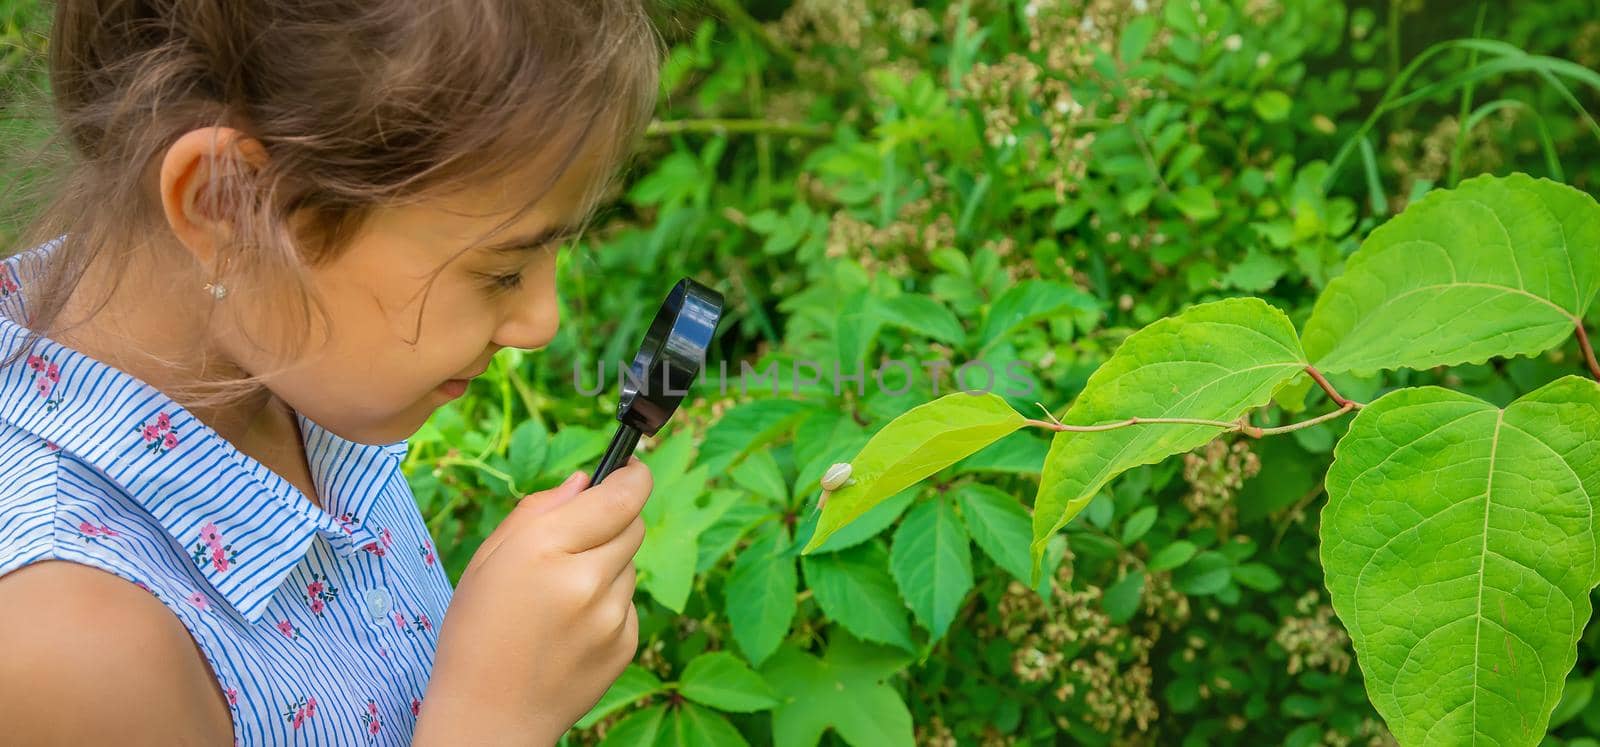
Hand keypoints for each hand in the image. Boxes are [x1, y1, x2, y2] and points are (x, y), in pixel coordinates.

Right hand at [414, 457, 652, 745]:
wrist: (488, 717)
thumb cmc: (477, 632)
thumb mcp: (489, 560)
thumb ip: (539, 510)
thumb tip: (586, 482)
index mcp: (545, 547)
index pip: (622, 496)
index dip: (633, 477)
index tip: (633, 470)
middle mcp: (585, 578)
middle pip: (633, 525)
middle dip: (613, 523)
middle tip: (576, 544)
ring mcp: (610, 615)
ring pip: (629, 565)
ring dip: (606, 568)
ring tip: (561, 599)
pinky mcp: (625, 644)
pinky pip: (628, 604)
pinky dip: (608, 607)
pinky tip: (571, 630)